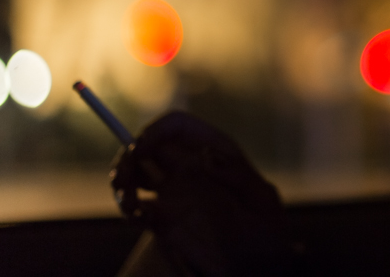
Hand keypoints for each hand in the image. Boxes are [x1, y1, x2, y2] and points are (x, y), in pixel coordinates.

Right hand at [111, 111, 291, 276]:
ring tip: (129, 204)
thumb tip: (203, 155)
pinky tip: (138, 218)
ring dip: (124, 181)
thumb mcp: (260, 203)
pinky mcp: (164, 219)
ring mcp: (176, 191)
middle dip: (129, 157)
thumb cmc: (267, 234)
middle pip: (149, 146)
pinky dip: (130, 208)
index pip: (179, 127)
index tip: (139, 150)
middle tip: (122, 180)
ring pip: (137, 172)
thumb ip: (235, 177)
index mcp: (217, 153)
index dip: (155, 131)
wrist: (256, 272)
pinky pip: (138, 205)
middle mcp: (192, 166)